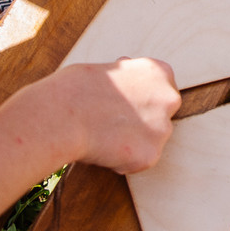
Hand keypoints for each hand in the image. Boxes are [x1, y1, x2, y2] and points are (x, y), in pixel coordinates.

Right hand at [33, 56, 180, 173]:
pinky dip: (120, 161)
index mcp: (158, 72)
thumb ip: (125, 77)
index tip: (120, 104)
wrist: (61, 115)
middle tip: (109, 124)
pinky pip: (136, 162)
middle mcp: (168, 99)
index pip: (159, 89)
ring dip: (129, 143)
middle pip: (159, 117)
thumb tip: (127, 68)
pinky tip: (101, 149)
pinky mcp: (150, 155)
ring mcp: (162, 129)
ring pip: (148, 142)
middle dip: (139, 123)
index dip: (138, 99)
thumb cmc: (74, 89)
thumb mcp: (106, 71)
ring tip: (100, 135)